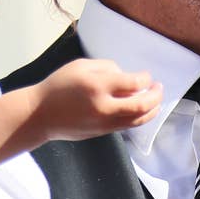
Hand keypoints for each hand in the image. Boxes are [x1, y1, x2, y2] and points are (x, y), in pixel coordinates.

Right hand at [32, 59, 162, 141]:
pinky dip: (140, 117)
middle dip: (156, 96)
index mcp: (97, 86)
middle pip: (141, 105)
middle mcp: (103, 106)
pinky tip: (142, 109)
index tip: (145, 75)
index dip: (145, 78)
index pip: (134, 83)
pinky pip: (128, 126)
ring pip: (138, 120)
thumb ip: (108, 68)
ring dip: (153, 109)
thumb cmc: (59, 86)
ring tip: (156, 100)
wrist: (40, 115)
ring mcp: (104, 122)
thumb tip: (128, 78)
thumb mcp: (81, 66)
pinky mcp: (103, 132)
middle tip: (159, 87)